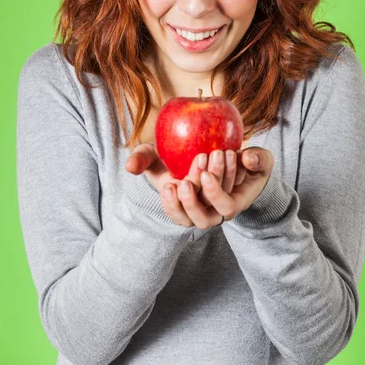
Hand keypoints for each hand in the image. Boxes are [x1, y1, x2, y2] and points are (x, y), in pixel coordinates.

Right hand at [125, 144, 248, 219]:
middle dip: (196, 197)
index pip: (177, 214)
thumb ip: (140, 159)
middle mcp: (199, 210)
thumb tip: (130, 167)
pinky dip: (233, 173)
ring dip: (220, 179)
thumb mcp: (150, 154)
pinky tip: (230, 152)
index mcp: (177, 206)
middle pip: (200, 215)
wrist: (191, 149)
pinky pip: (235, 188)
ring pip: (221, 202)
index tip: (170, 185)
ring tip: (216, 153)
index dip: (174, 204)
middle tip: (194, 169)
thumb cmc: (164, 155)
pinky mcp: (231, 190)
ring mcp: (216, 202)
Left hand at [167, 147, 273, 228]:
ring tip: (171, 185)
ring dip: (177, 205)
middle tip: (185, 182)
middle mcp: (217, 212)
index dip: (215, 193)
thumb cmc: (251, 165)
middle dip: (192, 203)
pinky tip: (166, 186)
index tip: (205, 174)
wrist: (235, 169)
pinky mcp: (187, 206)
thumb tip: (248, 158)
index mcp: (235, 203)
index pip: (226, 207)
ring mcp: (201, 211)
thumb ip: (259, 159)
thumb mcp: (262, 160)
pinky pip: (175, 212)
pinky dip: (169, 203)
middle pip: (203, 220)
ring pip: (186, 219)